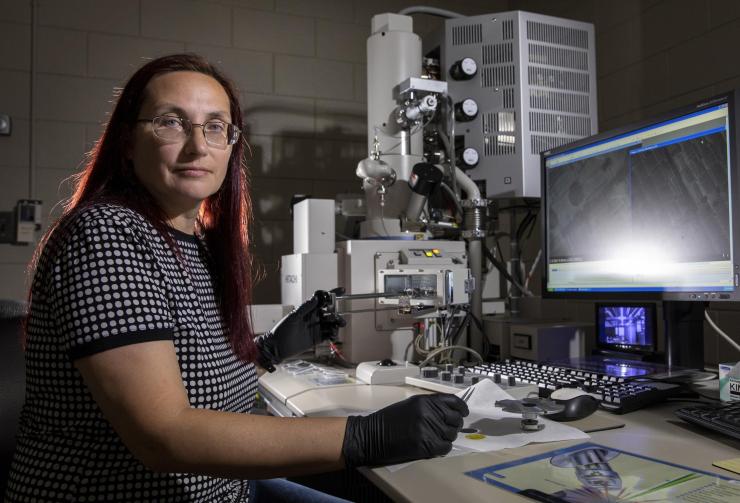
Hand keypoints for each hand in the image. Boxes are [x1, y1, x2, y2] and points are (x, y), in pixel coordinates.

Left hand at [255, 288, 344, 371]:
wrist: (277, 347)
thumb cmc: (282, 330)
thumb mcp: (293, 317)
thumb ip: (305, 308)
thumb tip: (315, 298)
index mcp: (308, 310)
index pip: (322, 300)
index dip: (332, 294)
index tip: (342, 290)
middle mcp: (313, 318)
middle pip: (330, 312)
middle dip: (336, 314)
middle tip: (337, 319)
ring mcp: (316, 328)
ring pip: (331, 324)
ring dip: (336, 324)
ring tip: (337, 327)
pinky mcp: (317, 339)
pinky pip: (329, 335)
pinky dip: (333, 334)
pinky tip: (333, 335)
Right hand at [341, 393, 468, 466]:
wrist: (371, 435)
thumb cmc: (388, 420)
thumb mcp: (410, 405)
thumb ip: (430, 406)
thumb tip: (450, 411)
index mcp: (425, 401)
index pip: (455, 402)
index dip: (462, 409)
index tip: (463, 413)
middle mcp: (429, 413)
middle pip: (456, 420)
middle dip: (454, 425)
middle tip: (446, 429)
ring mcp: (427, 429)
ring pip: (451, 435)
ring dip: (447, 437)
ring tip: (435, 438)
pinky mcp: (425, 445)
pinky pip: (445, 447)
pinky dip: (442, 448)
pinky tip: (433, 446)